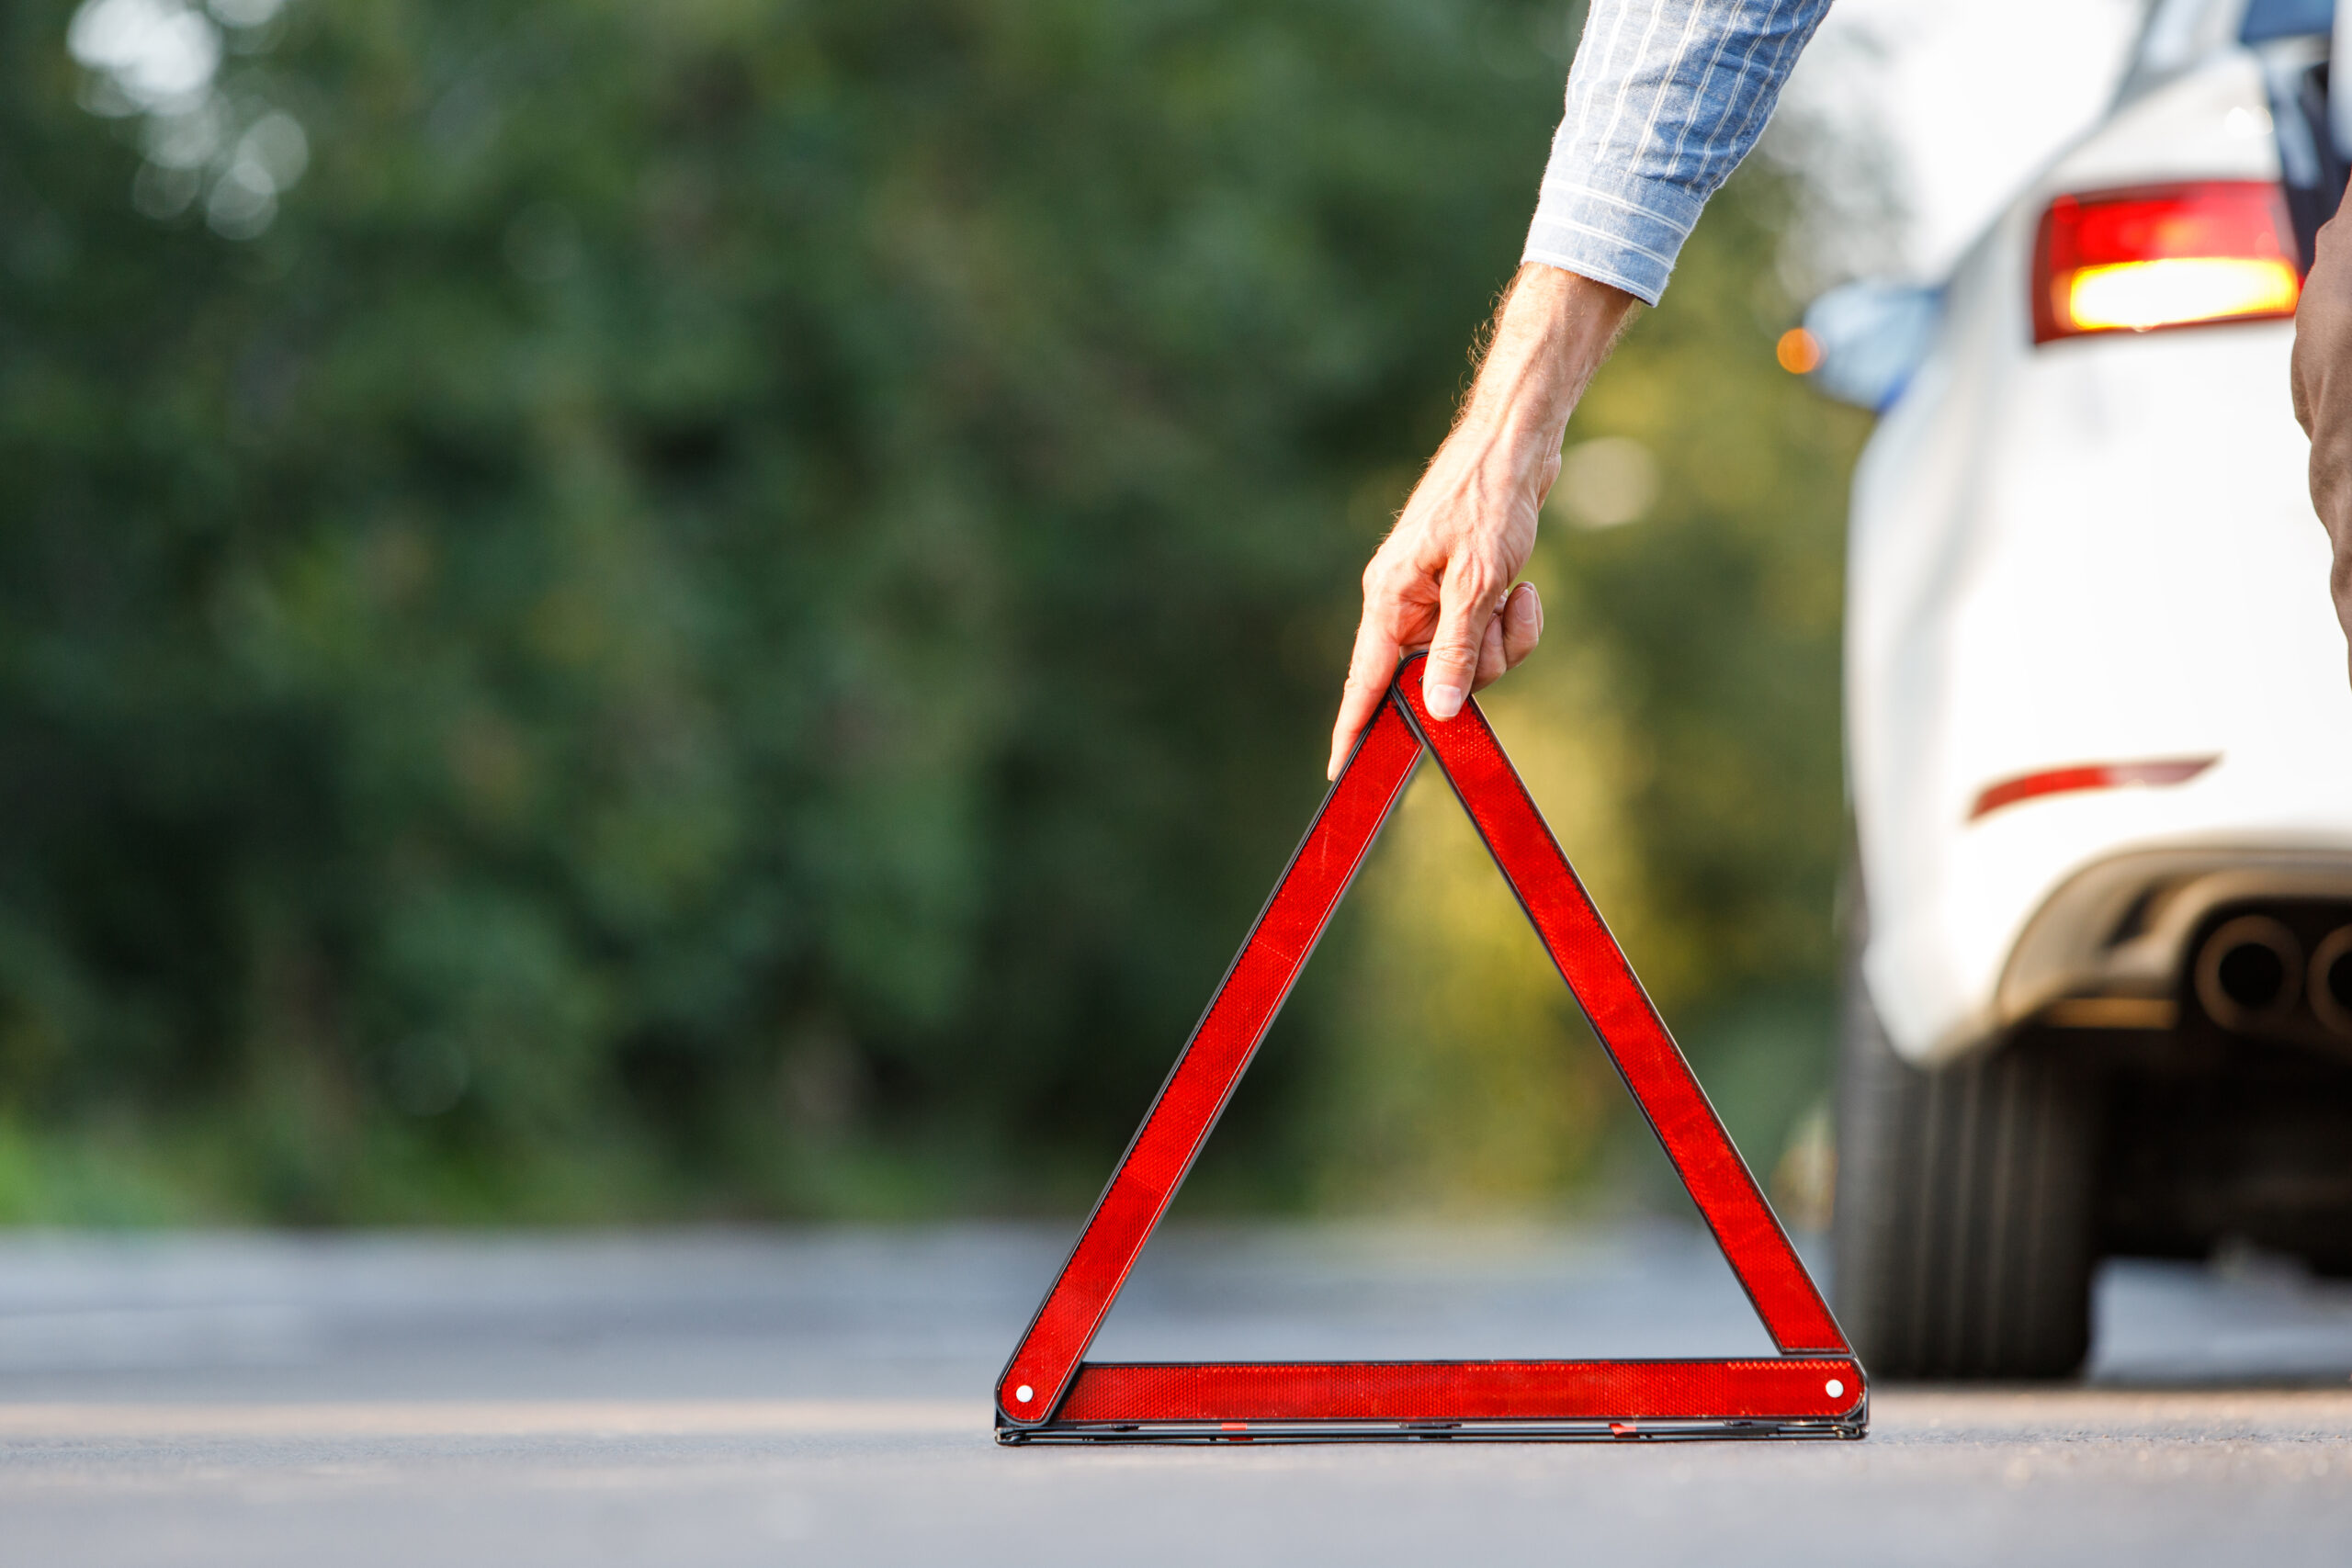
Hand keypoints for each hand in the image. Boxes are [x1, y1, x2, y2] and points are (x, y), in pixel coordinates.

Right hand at [1327, 265, 1637, 777]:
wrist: (1518, 443)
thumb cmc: (1489, 497)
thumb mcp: (1479, 580)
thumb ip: (1457, 649)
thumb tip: (1439, 710)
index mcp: (1389, 600)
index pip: (1364, 680)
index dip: (1353, 728)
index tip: (1340, 772)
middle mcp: (1405, 604)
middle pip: (1433, 679)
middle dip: (1478, 663)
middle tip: (1502, 617)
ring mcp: (1436, 599)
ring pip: (1469, 662)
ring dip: (1504, 638)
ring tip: (1518, 593)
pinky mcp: (1465, 591)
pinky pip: (1488, 635)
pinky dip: (1513, 619)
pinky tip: (1525, 588)